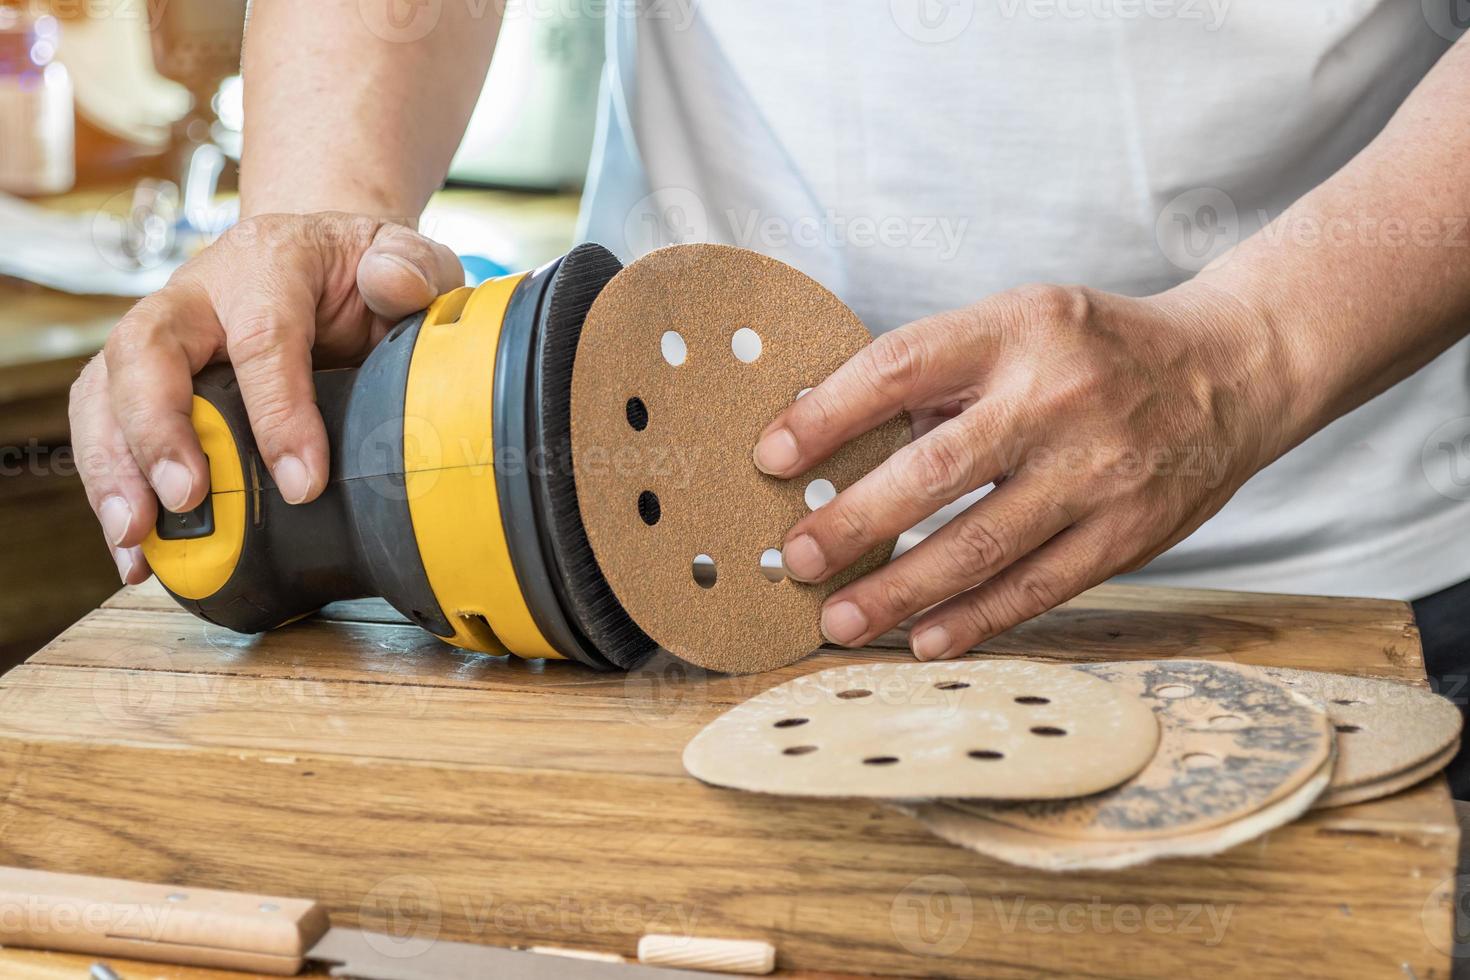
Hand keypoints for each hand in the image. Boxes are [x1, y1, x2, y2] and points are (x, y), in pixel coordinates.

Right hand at [69, 212, 463, 582]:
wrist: (314, 261)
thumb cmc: (357, 270)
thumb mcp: (400, 256)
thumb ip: (411, 265)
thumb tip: (395, 286)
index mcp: (265, 265)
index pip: (262, 338)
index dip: (278, 412)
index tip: (302, 483)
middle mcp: (193, 296)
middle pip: (145, 351)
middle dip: (157, 431)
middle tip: (186, 499)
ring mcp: (157, 336)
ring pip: (105, 392)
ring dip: (113, 470)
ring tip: (137, 539)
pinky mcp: (137, 379)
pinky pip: (102, 426)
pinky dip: (108, 488)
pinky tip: (134, 550)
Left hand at [754, 283, 1294, 659]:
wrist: (1232, 371)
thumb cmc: (1095, 351)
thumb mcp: (1019, 324)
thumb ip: (938, 375)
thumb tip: (829, 439)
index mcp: (1016, 329)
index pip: (899, 368)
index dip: (826, 416)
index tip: (770, 457)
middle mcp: (1056, 397)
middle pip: (933, 470)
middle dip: (852, 523)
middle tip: (794, 558)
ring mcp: (1098, 470)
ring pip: (981, 545)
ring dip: (899, 590)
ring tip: (838, 619)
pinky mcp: (1129, 532)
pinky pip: (1037, 588)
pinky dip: (974, 619)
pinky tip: (921, 639)